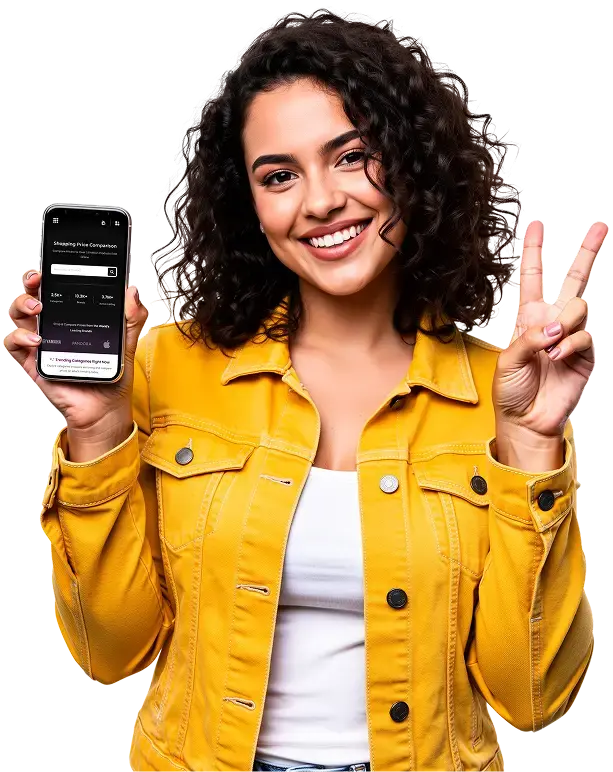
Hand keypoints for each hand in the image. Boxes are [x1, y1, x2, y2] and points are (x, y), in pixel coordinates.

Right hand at [3, 268, 148, 432]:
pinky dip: (19, 338)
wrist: (105, 408)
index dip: (52, 273)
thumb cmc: (112, 376)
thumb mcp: (127, 343)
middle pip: (32, 295)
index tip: (55, 265)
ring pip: (18, 315)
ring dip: (22, 305)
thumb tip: (132, 292)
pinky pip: (13, 344)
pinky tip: (37, 341)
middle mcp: (54, 326)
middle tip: (40, 279)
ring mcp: (41, 343)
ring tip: (38, 308)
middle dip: (31, 281)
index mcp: (74, 317)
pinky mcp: (32, 362)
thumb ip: (131, 317)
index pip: (58, 288)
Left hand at [492, 220, 607, 440]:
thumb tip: (556, 326)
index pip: (531, 278)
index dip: (533, 252)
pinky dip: (568, 346)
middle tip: (601, 225)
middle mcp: (553, 321)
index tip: (536, 225)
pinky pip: (583, 335)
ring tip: (548, 349)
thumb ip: (530, 338)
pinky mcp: (585, 354)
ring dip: (563, 325)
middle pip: (574, 279)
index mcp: (529, 318)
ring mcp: (571, 336)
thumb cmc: (511, 390)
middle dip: (588, 251)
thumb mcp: (508, 360)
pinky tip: (557, 358)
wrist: (526, 420)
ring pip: (579, 307)